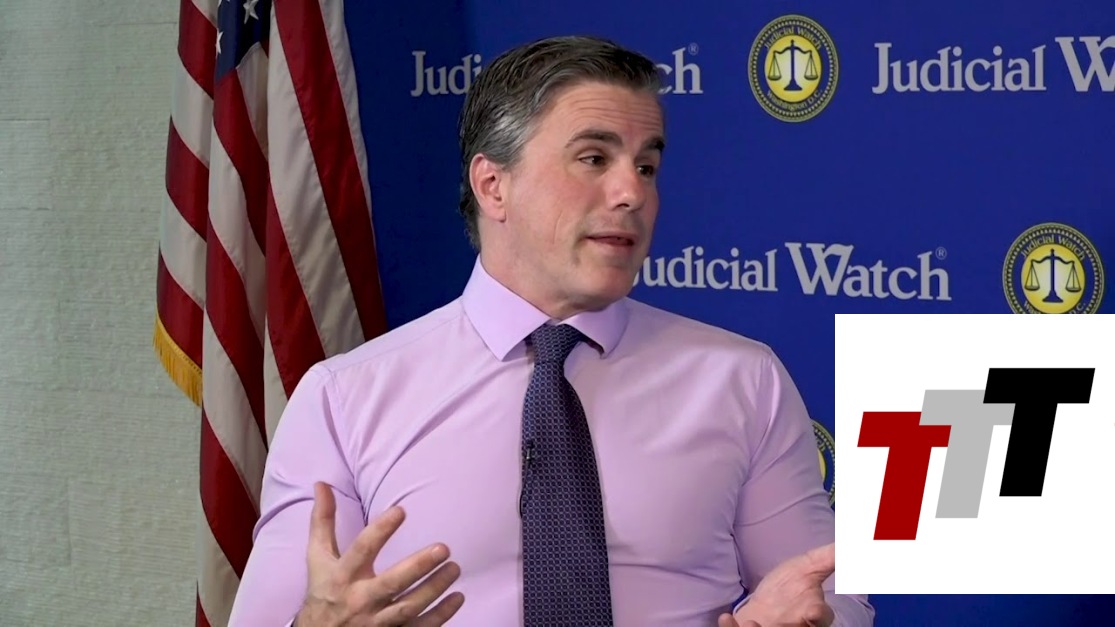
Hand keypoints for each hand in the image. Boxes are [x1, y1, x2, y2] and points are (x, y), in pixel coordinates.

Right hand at [294, 482, 464, 625]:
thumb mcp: (318, 557)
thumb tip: (322, 483)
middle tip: (444, 548)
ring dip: (434, 588)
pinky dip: (440, 615)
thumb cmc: (324, 590)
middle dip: (418, 566)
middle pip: (392, 583)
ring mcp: (377, 621)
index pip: (362, 550)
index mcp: (343, 575)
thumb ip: (322, 521)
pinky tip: (458, 597)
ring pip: (409, 607)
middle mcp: (360, 599)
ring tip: (454, 568)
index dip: (380, 530)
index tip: (401, 510)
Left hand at [716, 543, 834, 626]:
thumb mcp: (809, 568)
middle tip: (777, 624)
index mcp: (812, 615)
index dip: (818, 616)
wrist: (761, 609)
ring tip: (752, 625)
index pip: (821, 618)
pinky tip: (726, 617)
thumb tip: (856, 538)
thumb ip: (831, 557)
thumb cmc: (788, 590)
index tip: (813, 611)